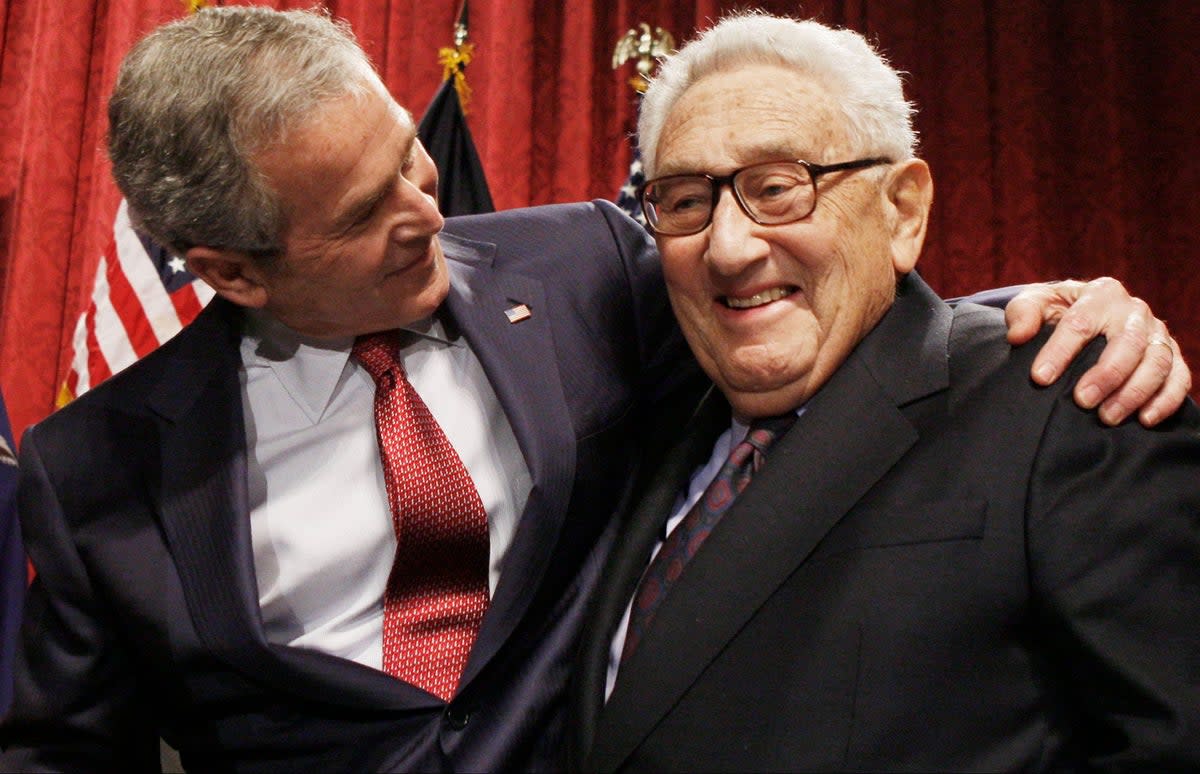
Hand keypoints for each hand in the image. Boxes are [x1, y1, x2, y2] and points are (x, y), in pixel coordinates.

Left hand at [1004, 277, 1190, 426]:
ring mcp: (1156, 332)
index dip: (1060, 351)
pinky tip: (1146, 420)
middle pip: (1128, 343)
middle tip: (1082, 402)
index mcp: (1100, 294)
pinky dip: (1167, 399)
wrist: (1085, 315)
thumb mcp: (1035, 304)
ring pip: (1157, 361)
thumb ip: (1023, 314)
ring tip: (1108, 417)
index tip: (1040, 378)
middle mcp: (1133, 311)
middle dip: (1106, 375)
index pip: (1080, 322)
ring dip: (1135, 392)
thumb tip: (1018, 336)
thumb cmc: (1056, 312)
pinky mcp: (1171, 354)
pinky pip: (1179, 376)